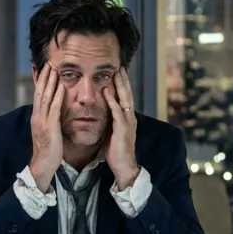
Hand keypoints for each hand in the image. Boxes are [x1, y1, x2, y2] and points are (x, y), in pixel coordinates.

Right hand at [29, 64, 63, 192]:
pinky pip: (54, 108)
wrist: (42, 165)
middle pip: (39, 92)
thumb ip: (48, 120)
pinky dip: (57, 96)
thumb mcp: (46, 132)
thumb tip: (51, 112)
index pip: (37, 95)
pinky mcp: (50, 127)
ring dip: (50, 82)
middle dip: (44, 77)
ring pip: (45, 97)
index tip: (43, 69)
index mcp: (36, 117)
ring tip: (54, 69)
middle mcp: (37, 116)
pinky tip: (61, 87)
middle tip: (49, 63)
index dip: (40, 82)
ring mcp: (42, 121)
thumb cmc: (47, 150)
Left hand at [103, 67, 139, 189]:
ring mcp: (128, 123)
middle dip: (123, 80)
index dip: (122, 85)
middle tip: (120, 66)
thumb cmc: (116, 152)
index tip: (118, 73)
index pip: (125, 98)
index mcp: (127, 119)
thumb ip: (110, 122)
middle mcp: (130, 118)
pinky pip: (117, 111)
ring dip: (120, 85)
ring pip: (125, 99)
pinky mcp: (123, 129)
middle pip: (128, 94)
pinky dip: (112, 100)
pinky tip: (107, 91)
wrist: (124, 167)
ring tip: (116, 73)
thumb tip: (102, 114)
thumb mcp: (112, 133)